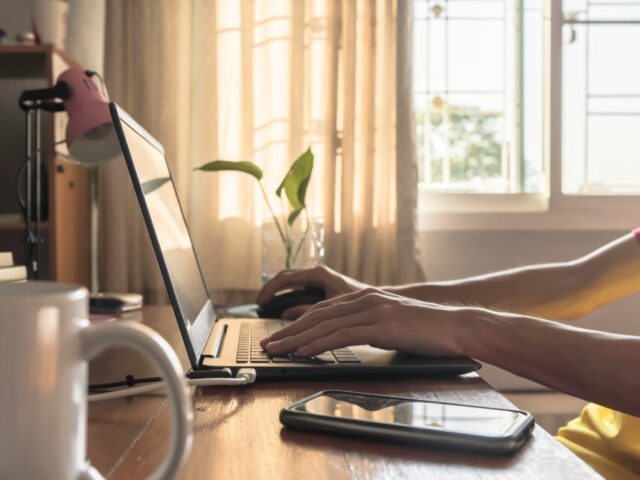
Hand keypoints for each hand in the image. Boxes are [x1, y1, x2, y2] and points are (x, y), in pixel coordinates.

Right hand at [256, 266, 369, 318]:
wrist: (379, 301)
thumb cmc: (362, 302)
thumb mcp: (333, 308)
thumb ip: (309, 310)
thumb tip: (286, 314)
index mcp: (319, 274)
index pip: (286, 278)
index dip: (270, 290)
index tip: (260, 302)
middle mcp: (316, 274)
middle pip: (285, 279)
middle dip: (270, 292)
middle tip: (258, 304)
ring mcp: (317, 280)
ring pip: (290, 284)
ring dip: (277, 295)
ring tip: (264, 308)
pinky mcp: (320, 289)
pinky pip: (298, 291)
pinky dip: (287, 300)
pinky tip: (281, 311)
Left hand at [260, 288, 465, 357]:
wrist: (455, 326)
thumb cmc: (427, 330)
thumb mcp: (392, 324)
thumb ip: (369, 326)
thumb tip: (349, 339)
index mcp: (366, 298)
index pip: (323, 311)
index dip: (299, 324)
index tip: (281, 337)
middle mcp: (365, 299)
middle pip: (317, 315)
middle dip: (289, 331)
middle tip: (268, 345)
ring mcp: (372, 310)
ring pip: (324, 324)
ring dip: (296, 339)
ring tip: (277, 350)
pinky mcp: (380, 324)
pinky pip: (341, 335)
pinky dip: (318, 344)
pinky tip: (304, 352)